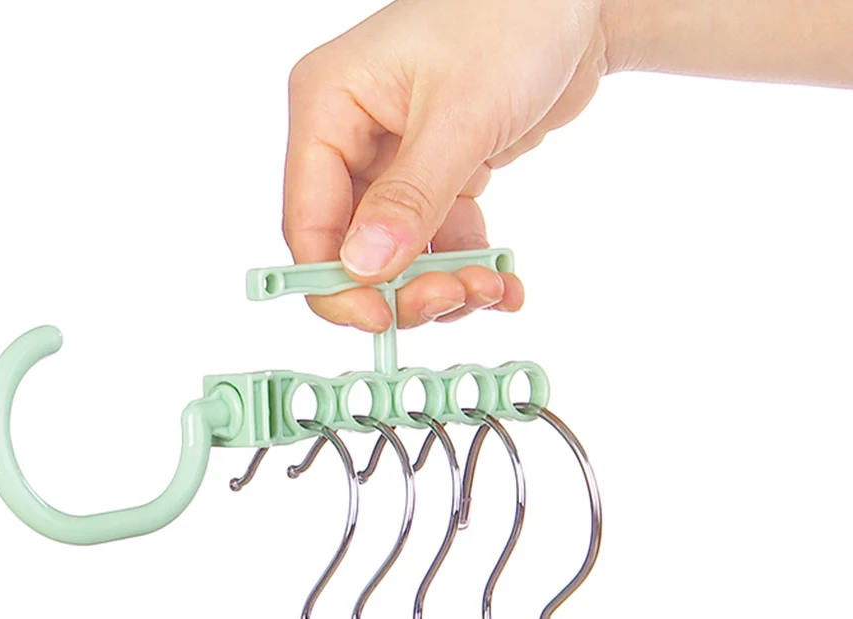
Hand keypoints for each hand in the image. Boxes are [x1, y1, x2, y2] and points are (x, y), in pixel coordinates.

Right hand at [284, 0, 611, 331]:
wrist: (577, 0)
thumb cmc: (514, 17)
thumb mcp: (461, 114)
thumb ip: (411, 198)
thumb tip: (363, 268)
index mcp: (328, 106)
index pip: (308, 220)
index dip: (336, 282)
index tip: (382, 319)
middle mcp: (351, 137)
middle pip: (351, 248)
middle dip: (403, 286)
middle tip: (455, 297)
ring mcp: (392, 161)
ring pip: (396, 255)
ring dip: (442, 285)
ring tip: (491, 284)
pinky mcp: (433, 177)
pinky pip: (437, 241)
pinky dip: (467, 267)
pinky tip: (503, 279)